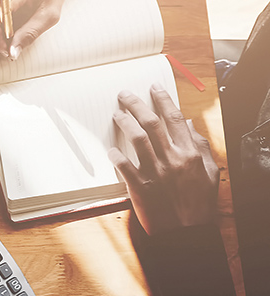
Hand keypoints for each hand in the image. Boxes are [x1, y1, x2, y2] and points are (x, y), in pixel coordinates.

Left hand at [110, 84, 218, 235]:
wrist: (188, 232)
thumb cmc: (199, 202)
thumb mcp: (210, 172)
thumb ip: (200, 146)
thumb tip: (188, 124)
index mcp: (190, 154)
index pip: (174, 119)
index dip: (163, 100)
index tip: (153, 87)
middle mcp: (172, 159)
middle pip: (151, 123)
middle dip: (136, 104)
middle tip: (124, 95)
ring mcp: (155, 173)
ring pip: (137, 139)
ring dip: (125, 123)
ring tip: (116, 114)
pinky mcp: (141, 188)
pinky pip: (124, 167)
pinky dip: (116, 156)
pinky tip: (110, 148)